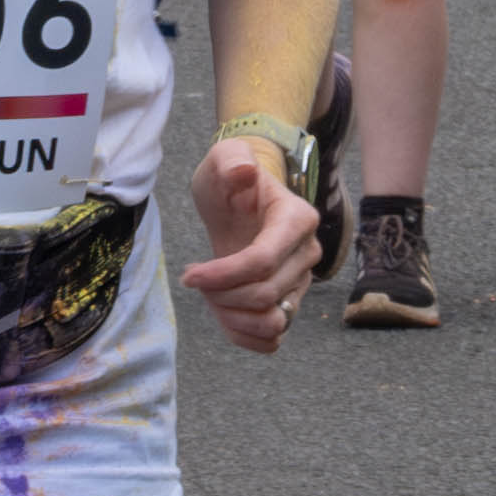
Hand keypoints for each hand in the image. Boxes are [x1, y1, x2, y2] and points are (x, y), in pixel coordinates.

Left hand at [181, 135, 322, 352]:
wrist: (239, 201)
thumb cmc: (231, 178)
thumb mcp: (224, 158)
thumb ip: (232, 159)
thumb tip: (244, 172)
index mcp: (297, 218)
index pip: (263, 261)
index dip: (223, 274)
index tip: (188, 274)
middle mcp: (307, 253)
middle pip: (265, 294)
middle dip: (220, 293)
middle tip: (195, 277)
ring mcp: (301, 282)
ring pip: (272, 322)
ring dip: (233, 317)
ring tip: (210, 296)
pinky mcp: (289, 303)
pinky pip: (272, 338)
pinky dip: (242, 334)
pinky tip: (221, 311)